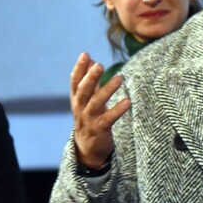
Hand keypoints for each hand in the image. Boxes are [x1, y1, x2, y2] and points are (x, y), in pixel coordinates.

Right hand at [70, 52, 131, 167]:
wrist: (88, 148)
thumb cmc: (89, 117)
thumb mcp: (87, 98)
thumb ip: (89, 80)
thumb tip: (90, 58)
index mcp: (77, 99)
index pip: (75, 82)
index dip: (79, 68)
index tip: (85, 54)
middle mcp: (80, 108)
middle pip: (83, 91)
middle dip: (90, 78)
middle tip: (99, 64)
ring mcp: (89, 120)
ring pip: (95, 104)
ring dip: (106, 90)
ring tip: (119, 78)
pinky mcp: (99, 130)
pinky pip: (109, 119)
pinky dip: (118, 110)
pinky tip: (128, 101)